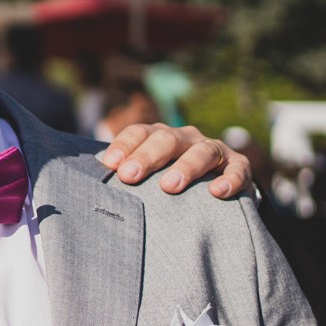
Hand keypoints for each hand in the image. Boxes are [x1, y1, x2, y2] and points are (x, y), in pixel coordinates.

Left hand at [97, 123, 251, 198]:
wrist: (217, 184)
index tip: (110, 165)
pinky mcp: (238, 166)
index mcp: (160, 136)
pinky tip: (216, 192)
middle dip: (147, 157)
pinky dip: (228, 180)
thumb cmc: (170, 179)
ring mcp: (214, 150)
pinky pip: (236, 170)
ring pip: (201, 152)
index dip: (125, 146)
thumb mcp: (150, 173)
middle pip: (166, 140)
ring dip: (185, 168)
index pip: (140, 133)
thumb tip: (88, 185)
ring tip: (169, 186)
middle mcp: (186, 138)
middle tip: (130, 176)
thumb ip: (127, 174)